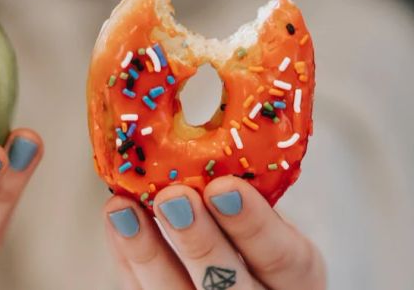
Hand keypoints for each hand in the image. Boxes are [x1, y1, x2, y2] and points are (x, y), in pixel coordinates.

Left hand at [104, 176, 325, 289]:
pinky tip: (117, 221)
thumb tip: (213, 139)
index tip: (224, 187)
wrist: (240, 277)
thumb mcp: (272, 220)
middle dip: (199, 241)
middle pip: (231, 288)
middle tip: (173, 198)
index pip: (285, 260)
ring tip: (123, 209)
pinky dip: (128, 257)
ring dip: (147, 252)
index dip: (254, 226)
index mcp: (296, 279)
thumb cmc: (259, 240)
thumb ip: (254, 196)